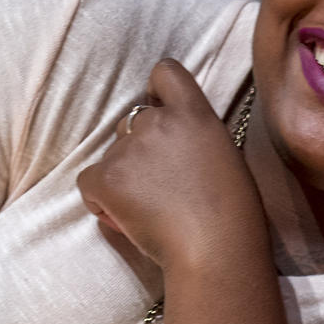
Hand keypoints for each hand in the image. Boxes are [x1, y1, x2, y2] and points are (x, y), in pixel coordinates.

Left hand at [77, 59, 264, 268]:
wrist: (215, 250)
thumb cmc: (233, 216)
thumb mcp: (225, 157)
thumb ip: (195, 138)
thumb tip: (172, 149)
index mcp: (194, 113)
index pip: (165, 73)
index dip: (158, 92)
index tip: (162, 116)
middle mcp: (157, 121)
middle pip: (133, 120)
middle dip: (139, 147)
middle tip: (160, 184)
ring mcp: (127, 148)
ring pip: (113, 154)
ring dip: (123, 175)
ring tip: (150, 208)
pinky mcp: (104, 177)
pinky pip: (90, 182)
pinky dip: (102, 199)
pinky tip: (126, 216)